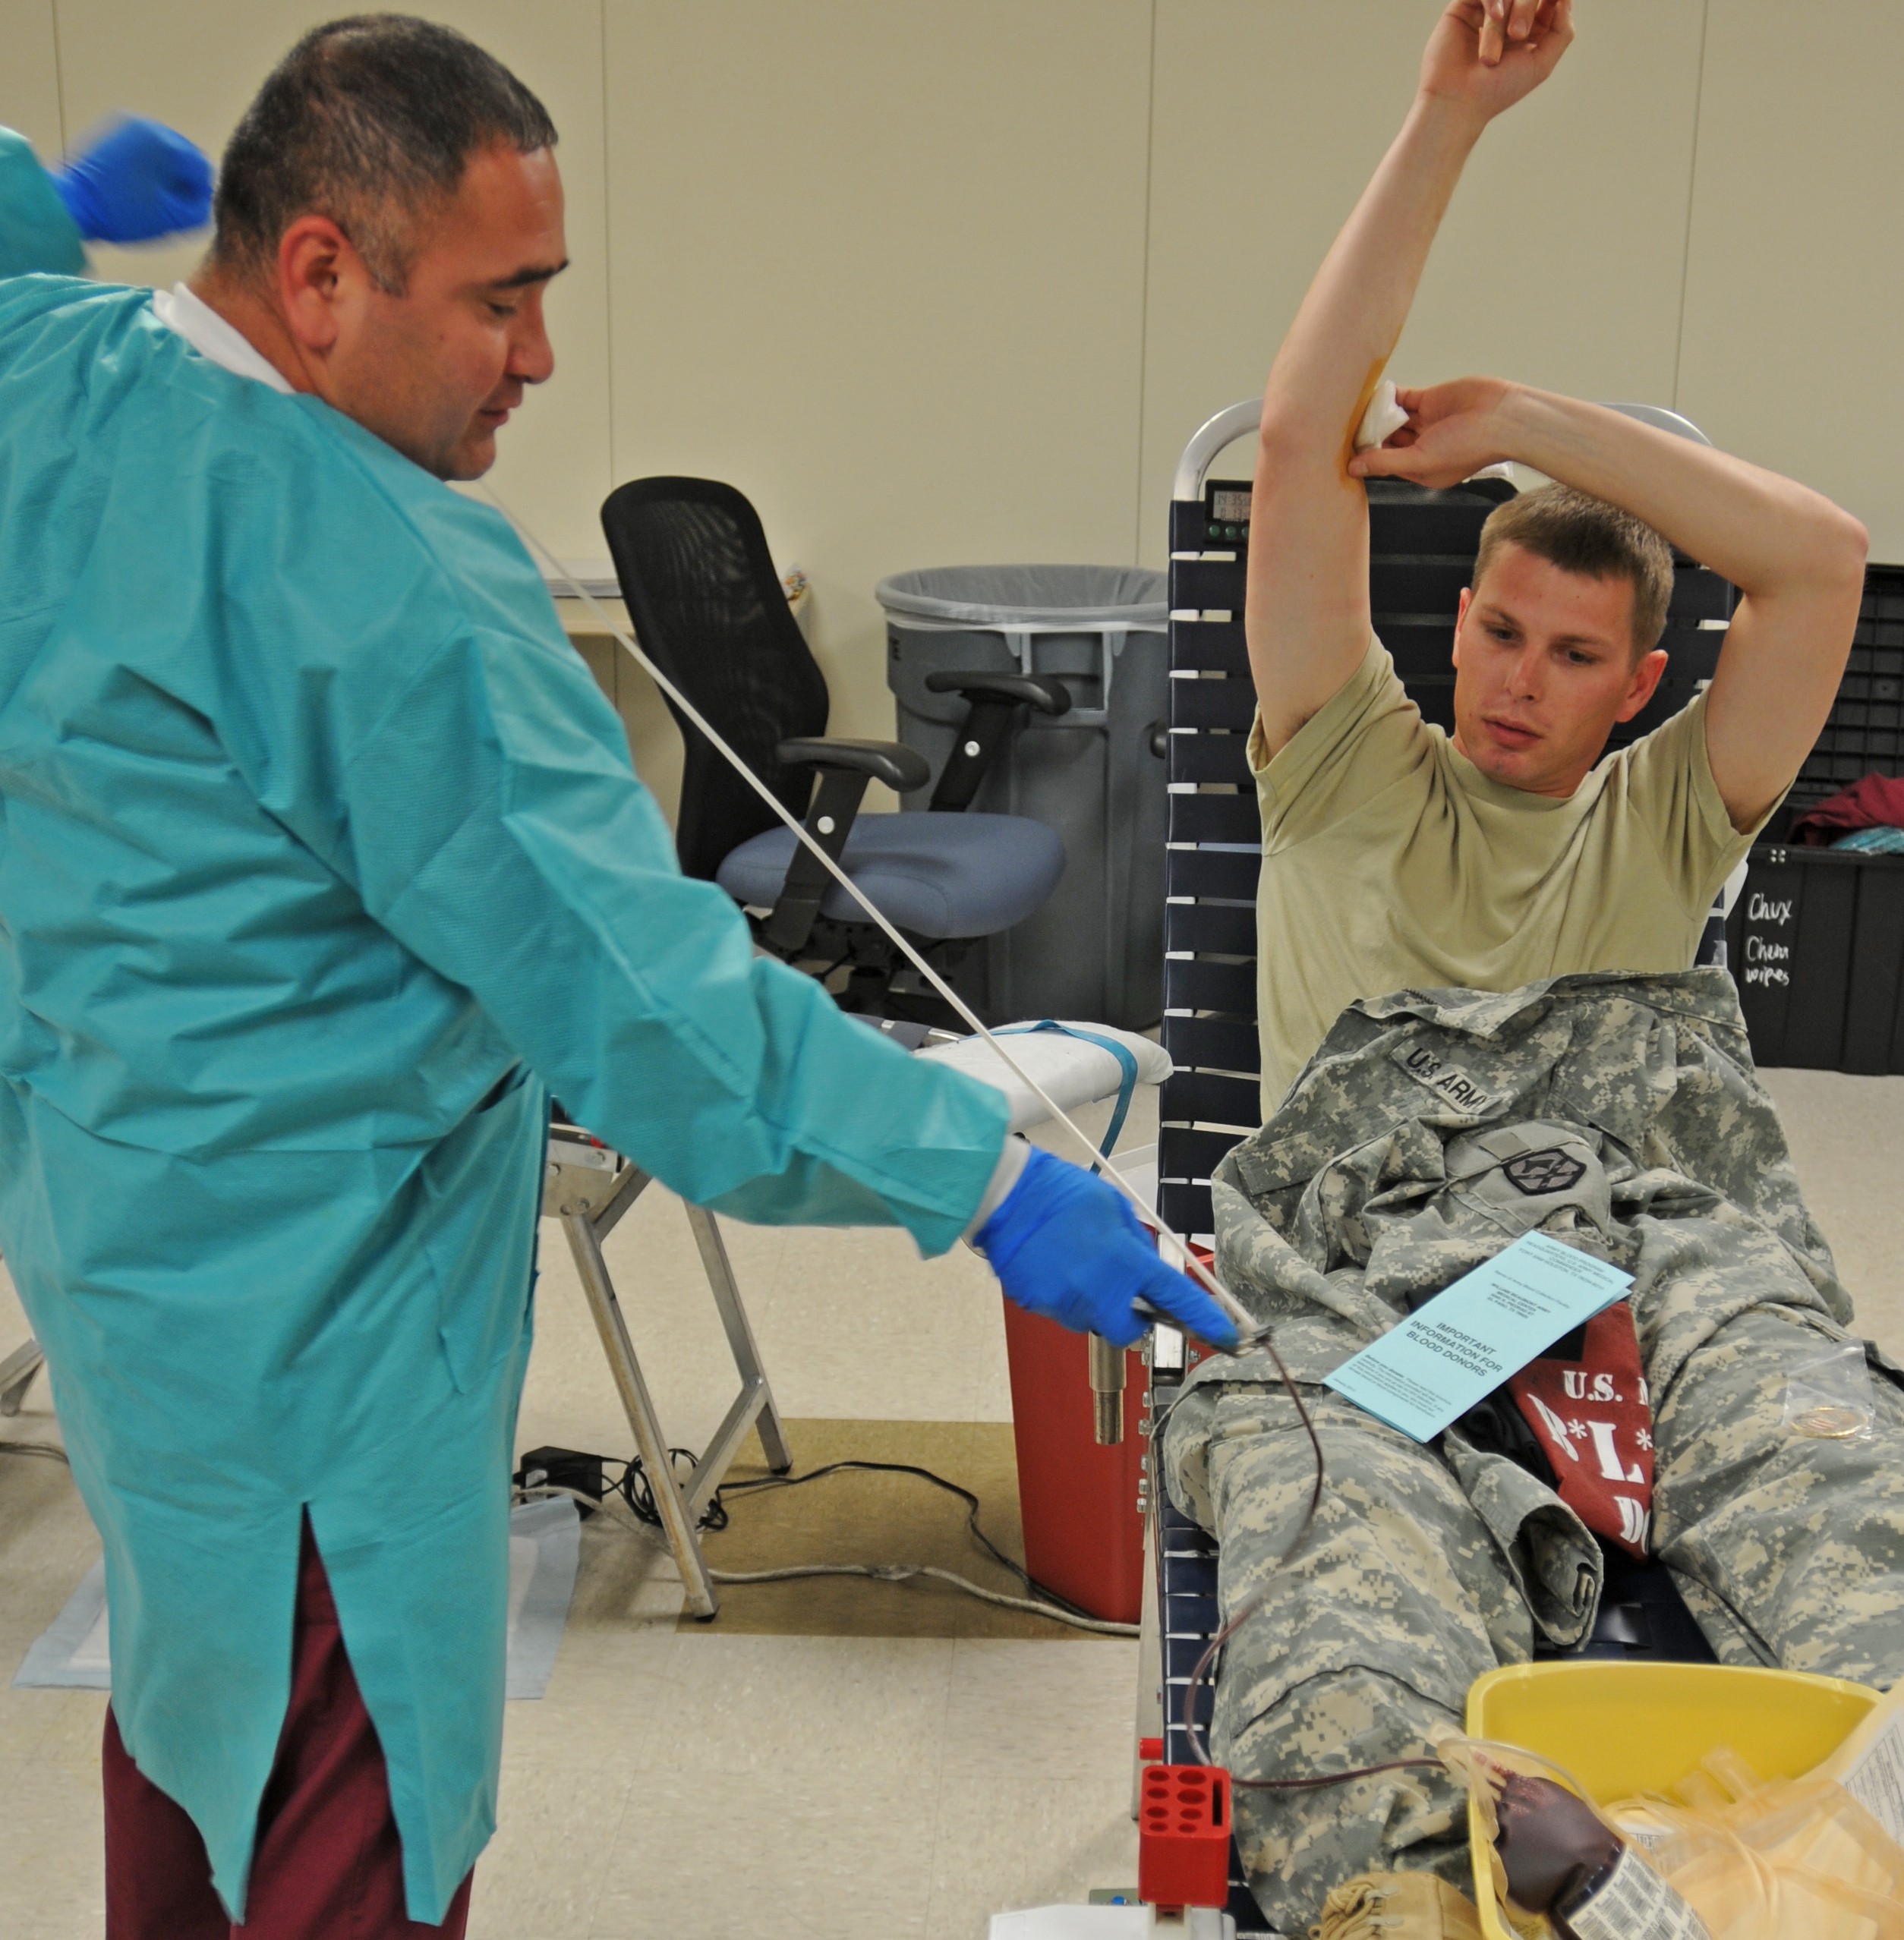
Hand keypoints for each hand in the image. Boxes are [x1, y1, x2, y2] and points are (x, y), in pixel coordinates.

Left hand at [51, 116, 213, 244]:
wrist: (74, 202)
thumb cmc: (123, 213)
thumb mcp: (170, 220)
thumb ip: (198, 210)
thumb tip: (202, 200)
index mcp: (168, 146)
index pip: (202, 167)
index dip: (199, 192)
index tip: (185, 208)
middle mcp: (151, 127)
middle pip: (183, 155)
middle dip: (181, 178)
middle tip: (168, 201)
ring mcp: (129, 125)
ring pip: (163, 149)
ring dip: (164, 169)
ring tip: (149, 191)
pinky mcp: (113, 129)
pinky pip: (143, 145)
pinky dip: (146, 161)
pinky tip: (135, 180)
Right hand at [973, 1148, 1238, 1350]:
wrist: (1006, 1194)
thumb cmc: (1061, 1193)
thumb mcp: (1115, 1208)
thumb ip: (1137, 1245)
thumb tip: (1147, 1271)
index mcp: (1125, 1260)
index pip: (1177, 1298)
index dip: (1205, 1320)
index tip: (1227, 1338)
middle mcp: (1099, 1289)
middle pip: (1127, 1330)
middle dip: (1127, 1317)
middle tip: (1115, 1290)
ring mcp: (1066, 1301)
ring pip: (1090, 1320)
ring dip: (1090, 1302)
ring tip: (1071, 1263)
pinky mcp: (1038, 1305)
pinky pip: (1061, 1311)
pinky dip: (1061, 1296)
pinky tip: (1052, 1266)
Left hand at [1348, 377, 1518, 490]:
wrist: (1504, 417)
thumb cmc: (1468, 447)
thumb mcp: (1421, 461)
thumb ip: (1386, 463)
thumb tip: (1353, 468)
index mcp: (1421, 469)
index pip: (1386, 464)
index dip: (1367, 457)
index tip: (1344, 451)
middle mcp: (1422, 447)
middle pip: (1387, 441)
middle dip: (1368, 436)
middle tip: (1342, 429)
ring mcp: (1426, 423)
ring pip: (1393, 419)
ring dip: (1376, 415)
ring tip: (1351, 412)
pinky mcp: (1431, 400)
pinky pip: (1404, 398)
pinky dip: (1388, 396)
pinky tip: (1371, 395)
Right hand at [1419, 0, 1573, 124]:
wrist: (1456, 102)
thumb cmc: (1497, 90)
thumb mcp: (1541, 63)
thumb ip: (1562, 30)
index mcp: (1527, 32)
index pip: (1548, 1)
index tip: (1554, 1)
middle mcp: (1507, 19)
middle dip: (1527, 7)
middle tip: (1517, 35)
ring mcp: (1485, 11)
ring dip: (1508, 13)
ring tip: (1492, 50)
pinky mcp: (1462, 7)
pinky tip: (1496, 16)